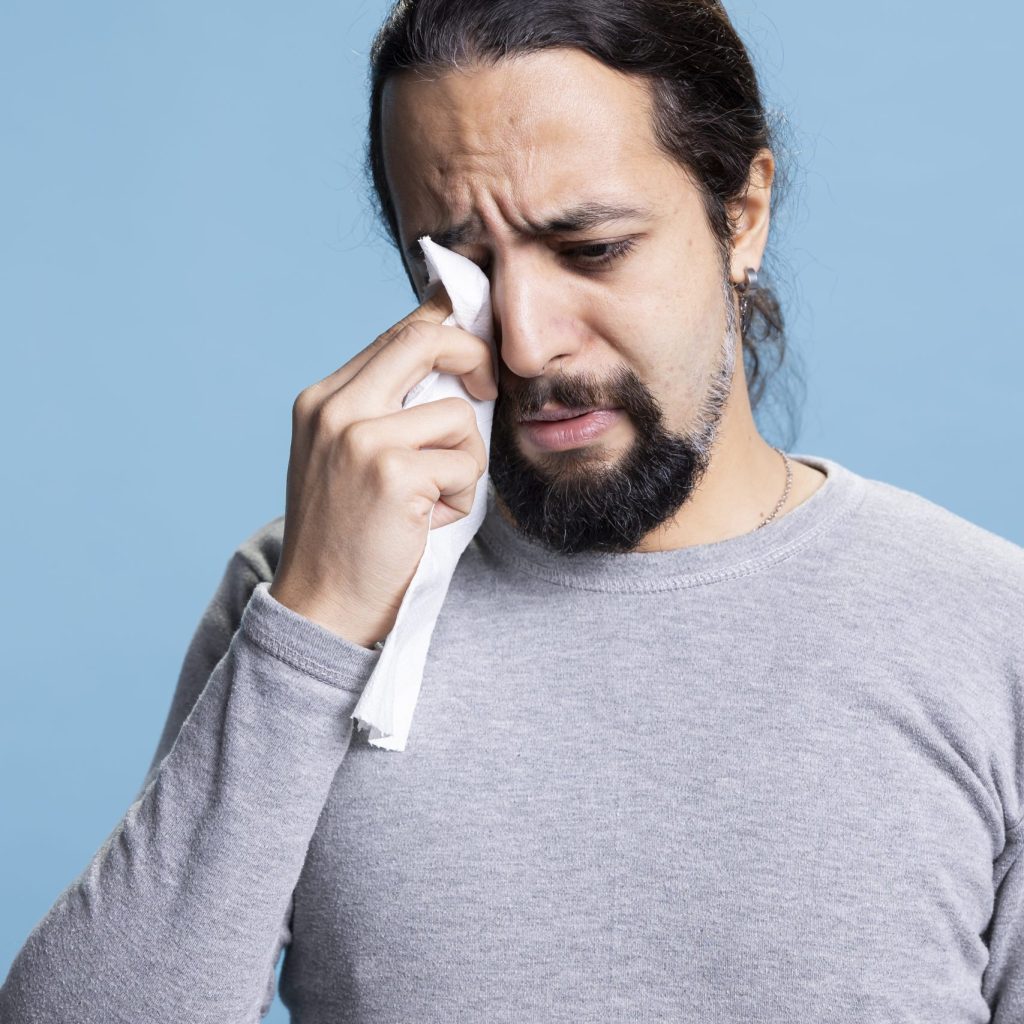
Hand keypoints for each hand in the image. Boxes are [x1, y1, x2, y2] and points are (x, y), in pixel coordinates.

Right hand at [267, 285, 497, 647]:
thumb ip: (387, 411)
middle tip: (491, 387)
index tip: (479, 342)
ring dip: (466, 461)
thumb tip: (458, 367)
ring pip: (458, 414)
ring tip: (434, 499)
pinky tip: (428, 522)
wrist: (322, 606)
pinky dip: (461, 497)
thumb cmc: (349, 538)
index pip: (395, 334)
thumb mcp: (350, 460)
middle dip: (475, 355)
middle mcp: (334, 408)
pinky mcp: (391, 472)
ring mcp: (358, 437)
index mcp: (322, 400)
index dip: (446, 325)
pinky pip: (464, 463)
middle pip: (424, 339)